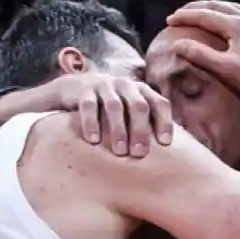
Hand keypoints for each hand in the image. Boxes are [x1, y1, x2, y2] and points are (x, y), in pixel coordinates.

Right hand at [0, 72, 173, 158]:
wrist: (69, 92)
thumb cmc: (105, 110)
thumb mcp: (126, 114)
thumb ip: (144, 125)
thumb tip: (169, 153)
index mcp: (140, 90)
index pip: (158, 103)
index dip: (163, 121)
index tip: (165, 144)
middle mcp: (124, 85)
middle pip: (138, 106)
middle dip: (140, 130)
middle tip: (139, 153)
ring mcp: (103, 85)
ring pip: (114, 106)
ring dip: (118, 130)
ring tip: (120, 152)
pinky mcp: (82, 89)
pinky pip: (88, 105)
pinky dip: (92, 123)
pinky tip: (94, 140)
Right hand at [165, 0, 239, 106]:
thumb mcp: (225, 69)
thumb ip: (200, 55)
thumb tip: (178, 44)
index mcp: (237, 24)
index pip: (205, 15)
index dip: (185, 16)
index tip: (170, 19)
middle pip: (220, 6)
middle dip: (198, 8)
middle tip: (183, 12)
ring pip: (237, 8)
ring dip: (218, 9)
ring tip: (205, 13)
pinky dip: (236, 15)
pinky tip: (235, 22)